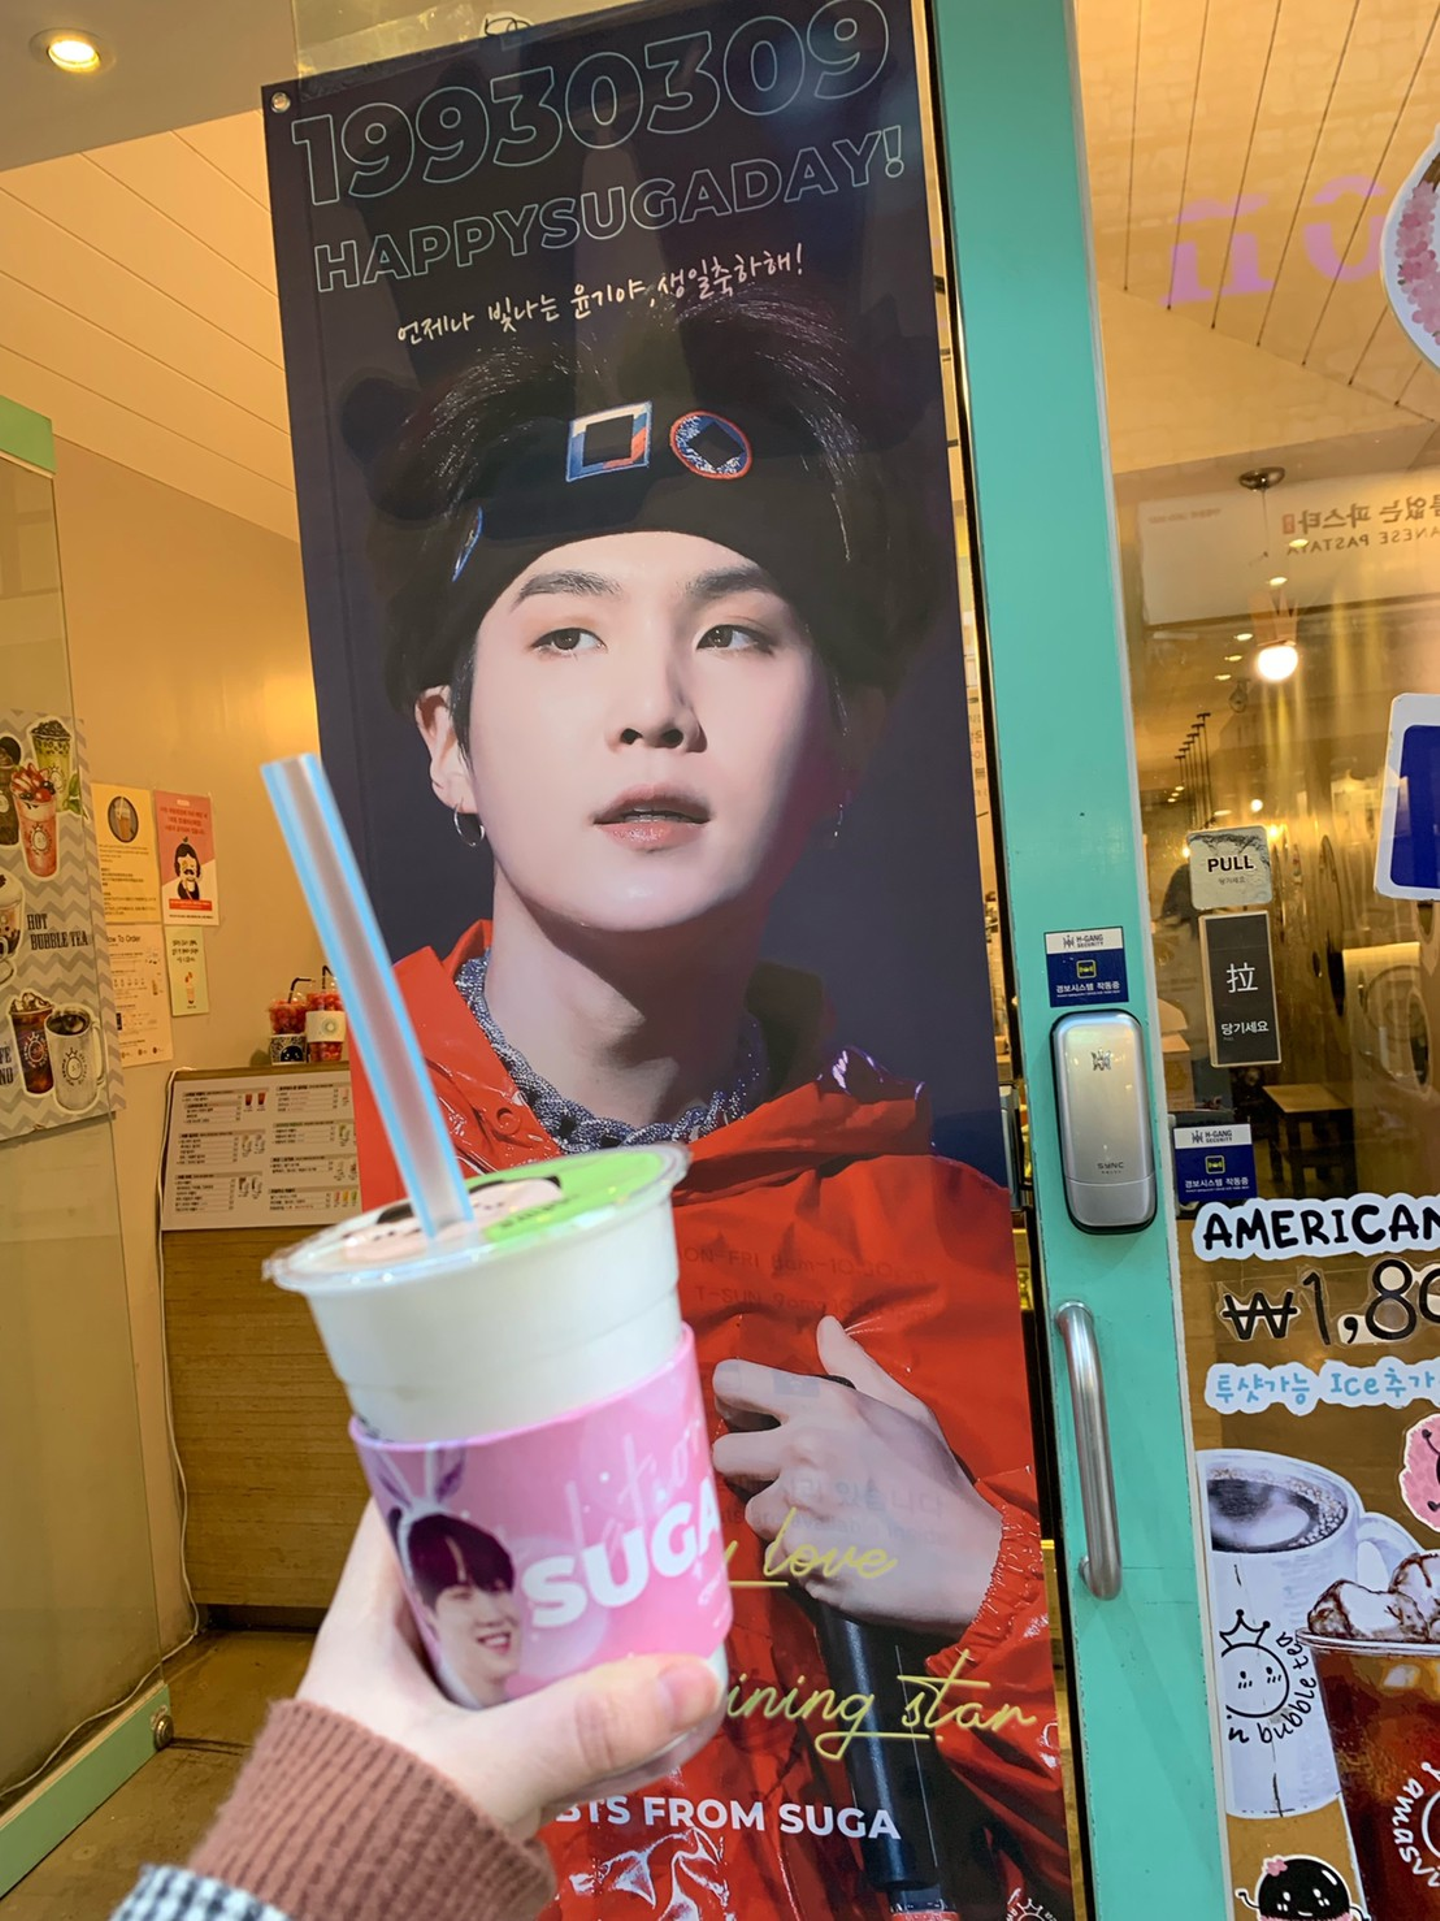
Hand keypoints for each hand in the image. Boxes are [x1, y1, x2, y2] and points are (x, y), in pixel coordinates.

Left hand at [299, 1504, 723, 1838]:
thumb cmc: (367, 1831)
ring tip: (636, 1599)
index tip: (528, 1439)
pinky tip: (627, 1704)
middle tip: (611, 1522)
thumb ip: (581, 1729)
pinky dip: (567, 1709)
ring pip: (501, 1652)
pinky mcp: (452, 1775)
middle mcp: (389, 1664)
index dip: (455, 1467)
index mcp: (365, 1629)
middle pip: (468, 1578)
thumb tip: (691, 1678)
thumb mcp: (479, 1770)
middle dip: (539, 1554)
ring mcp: (421, 1721)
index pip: (398, 1511)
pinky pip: (519, 1721)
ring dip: (562, 1634)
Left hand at [711, 1316, 1002, 1638]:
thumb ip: (854, 1368)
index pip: (734, 1382)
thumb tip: (824, 1328)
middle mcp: (803, 1447)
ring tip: (825, 1522)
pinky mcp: (798, 1554)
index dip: (732, 1402)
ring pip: (752, 1510)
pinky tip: (835, 1551)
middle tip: (781, 1479)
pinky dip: (799, 1558)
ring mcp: (797, 1503)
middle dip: (748, 1468)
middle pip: (725, 1452)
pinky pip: (774, 1554)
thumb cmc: (935, 1481)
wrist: (966, 1557)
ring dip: (779, 1520)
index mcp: (825, 1403)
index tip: (746, 1419)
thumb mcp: (904, 1410)